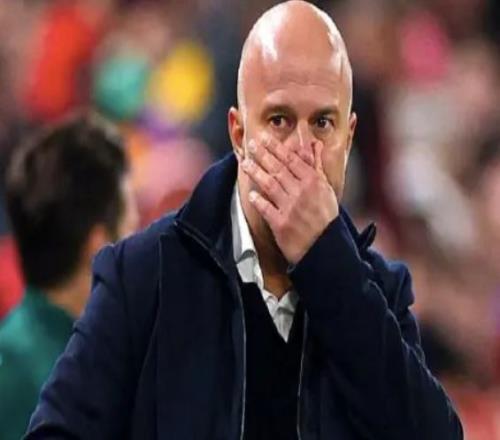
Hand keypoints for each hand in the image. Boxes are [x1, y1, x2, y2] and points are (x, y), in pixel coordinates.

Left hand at [242, 136, 338, 263]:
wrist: (326, 246)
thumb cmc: (326, 217)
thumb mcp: (326, 189)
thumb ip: (317, 166)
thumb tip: (315, 144)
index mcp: (313, 182)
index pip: (291, 160)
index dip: (276, 147)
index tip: (264, 138)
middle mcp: (302, 192)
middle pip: (279, 169)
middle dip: (263, 155)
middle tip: (250, 144)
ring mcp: (291, 208)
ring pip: (270, 186)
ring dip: (256, 173)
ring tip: (245, 163)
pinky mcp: (282, 225)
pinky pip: (267, 209)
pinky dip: (258, 201)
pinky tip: (250, 194)